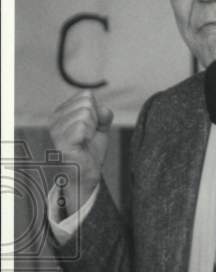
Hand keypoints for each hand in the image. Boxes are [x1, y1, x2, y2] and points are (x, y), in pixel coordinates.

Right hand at [48, 91, 113, 214]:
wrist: (87, 174)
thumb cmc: (90, 151)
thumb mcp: (100, 128)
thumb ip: (103, 114)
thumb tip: (103, 109)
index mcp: (62, 112)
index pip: (86, 96)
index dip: (97, 112)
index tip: (92, 128)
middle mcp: (55, 119)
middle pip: (86, 103)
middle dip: (96, 120)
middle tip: (90, 136)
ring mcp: (57, 130)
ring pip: (85, 114)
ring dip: (93, 129)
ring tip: (86, 141)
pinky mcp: (62, 142)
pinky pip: (82, 127)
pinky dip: (90, 135)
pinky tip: (85, 144)